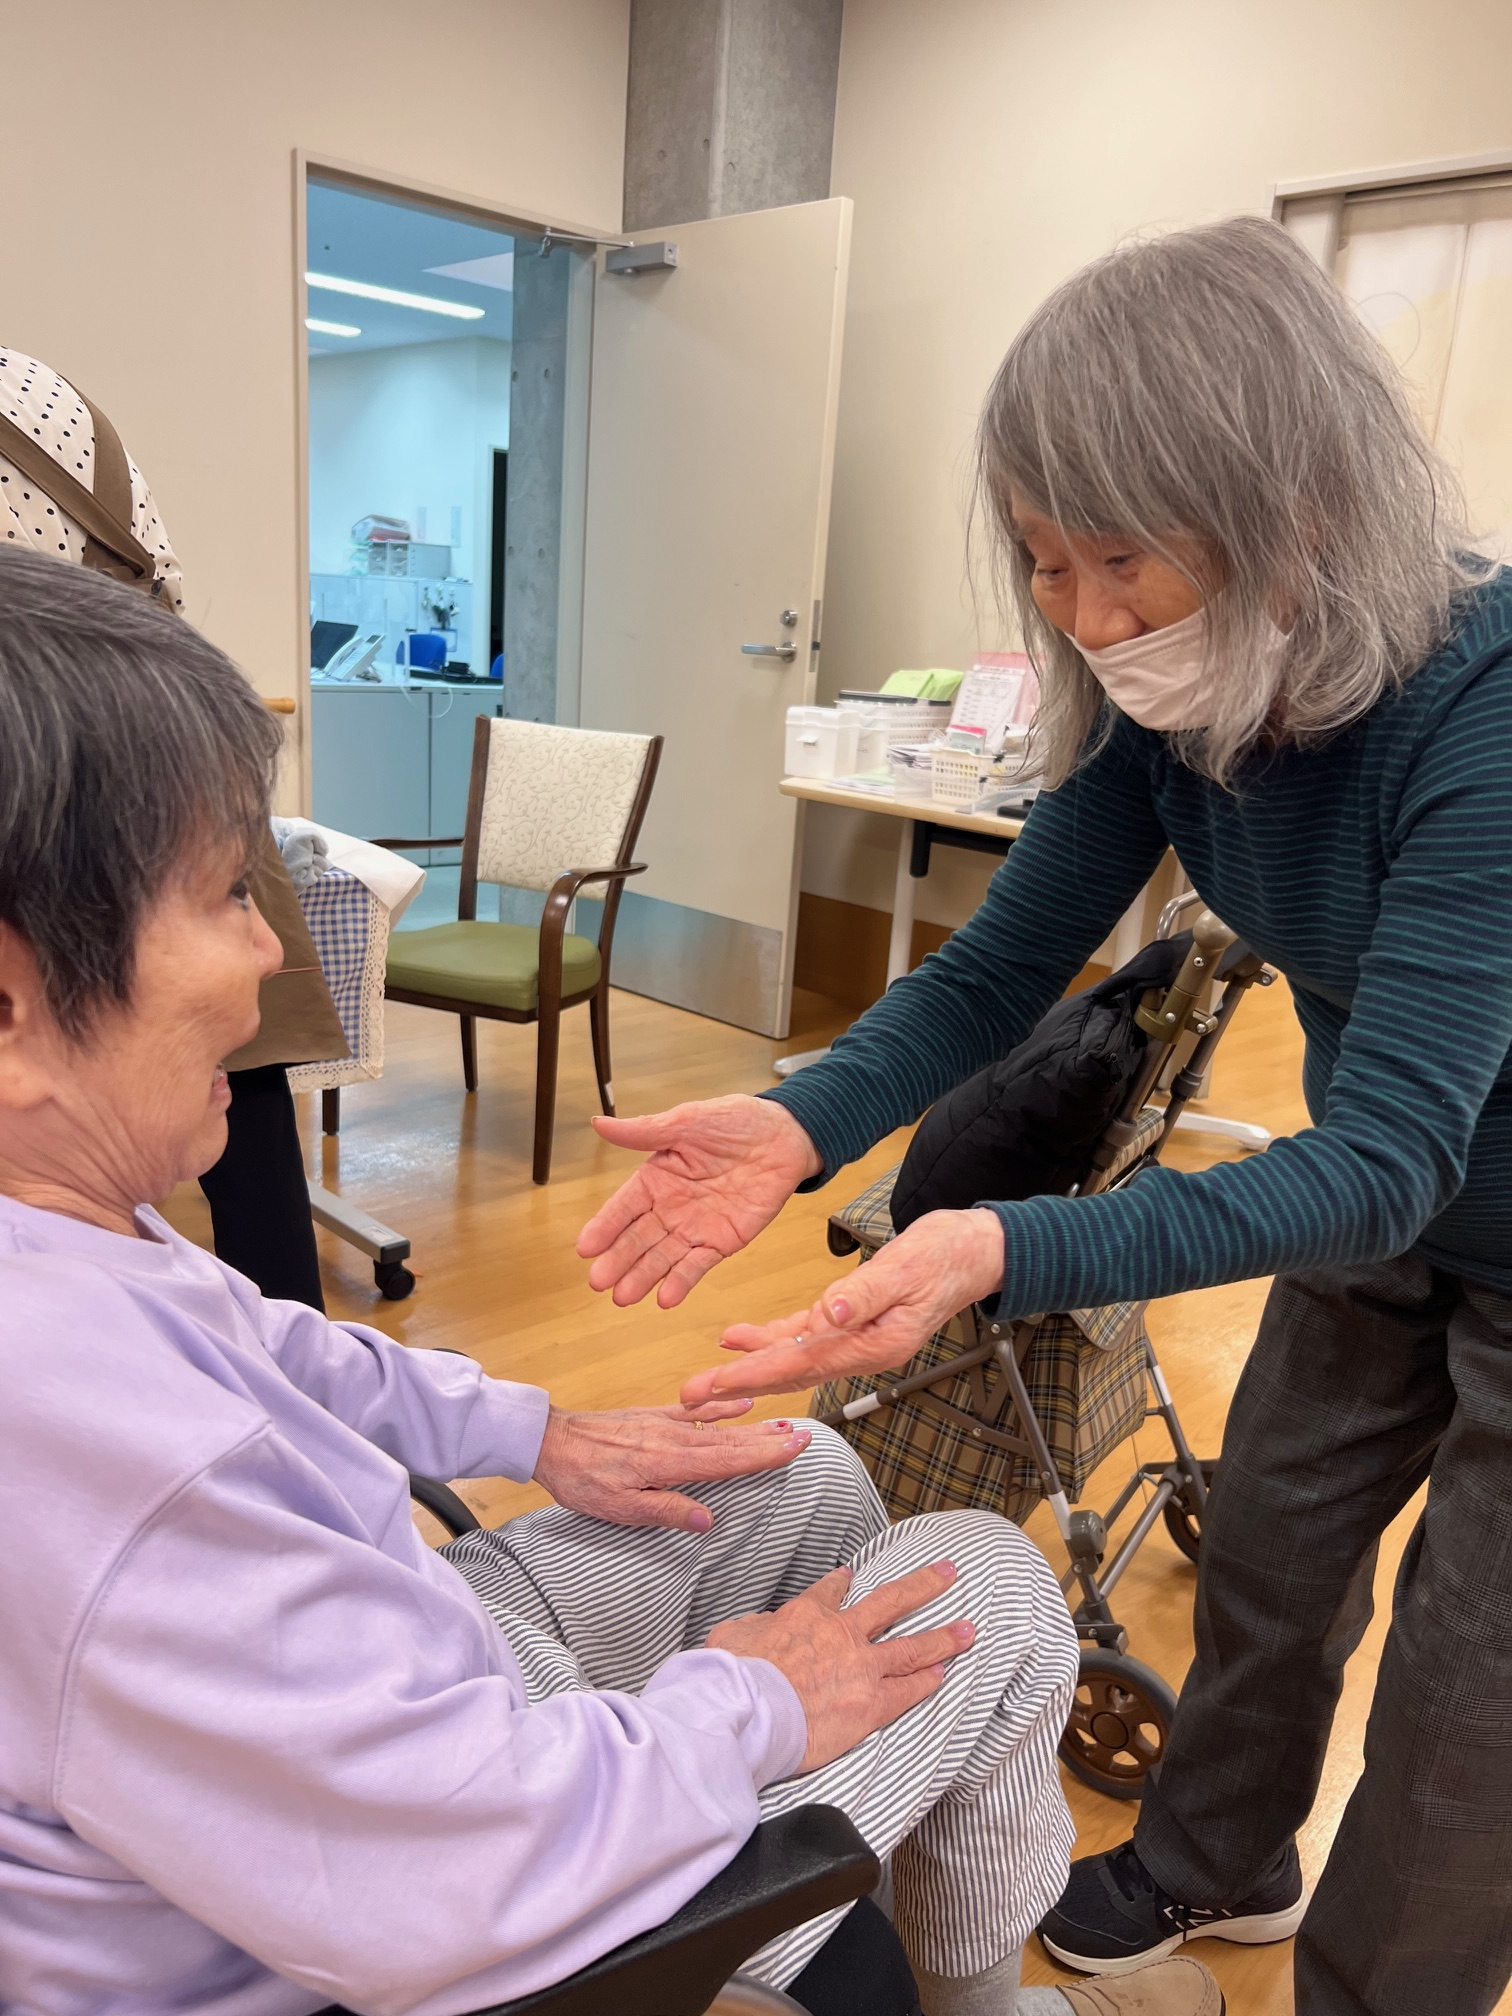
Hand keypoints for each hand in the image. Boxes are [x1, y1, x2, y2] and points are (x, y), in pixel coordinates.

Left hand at [532, 1401, 812, 1531]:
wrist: (550, 1441)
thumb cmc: (581, 1479)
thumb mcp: (618, 1509)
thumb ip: (664, 1511)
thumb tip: (707, 1521)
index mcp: (668, 1463)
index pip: (728, 1460)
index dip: (764, 1456)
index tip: (796, 1448)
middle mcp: (672, 1439)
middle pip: (731, 1441)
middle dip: (769, 1440)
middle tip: (804, 1436)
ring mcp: (664, 1424)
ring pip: (718, 1426)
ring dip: (753, 1425)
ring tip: (784, 1423)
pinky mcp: (652, 1416)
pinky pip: (694, 1410)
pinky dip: (719, 1406)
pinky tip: (740, 1403)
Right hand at [577, 1095, 821, 1308]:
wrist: (784, 1135)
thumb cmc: (734, 1121)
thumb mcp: (686, 1121)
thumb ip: (644, 1132)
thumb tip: (599, 1123)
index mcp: (656, 1178)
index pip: (623, 1207)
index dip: (605, 1227)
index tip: (585, 1247)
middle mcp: (670, 1207)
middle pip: (638, 1238)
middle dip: (618, 1260)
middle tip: (598, 1282)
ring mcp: (695, 1227)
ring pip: (663, 1257)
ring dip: (643, 1277)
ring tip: (623, 1297)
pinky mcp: (723, 1241)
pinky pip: (699, 1264)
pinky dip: (683, 1281)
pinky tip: (665, 1298)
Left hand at [681, 1208, 1005, 1405]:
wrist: (974, 1251)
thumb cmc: (946, 1255)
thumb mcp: (907, 1267)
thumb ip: (865, 1292)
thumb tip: (829, 1312)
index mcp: (875, 1345)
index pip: (803, 1363)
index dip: (756, 1373)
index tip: (716, 1383)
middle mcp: (862, 1351)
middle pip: (790, 1372)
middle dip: (739, 1384)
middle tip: (689, 1397)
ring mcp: (856, 1340)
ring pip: (791, 1359)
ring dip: (747, 1367)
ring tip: (703, 1378)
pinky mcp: (851, 1322)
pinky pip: (803, 1337)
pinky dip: (770, 1339)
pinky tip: (739, 1338)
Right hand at [707, 1560, 972, 1771]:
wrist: (748, 1708)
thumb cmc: (732, 1674)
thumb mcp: (731, 1634)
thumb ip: (752, 1627)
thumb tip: (759, 1628)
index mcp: (806, 1614)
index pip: (829, 1591)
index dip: (841, 1582)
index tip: (850, 1574)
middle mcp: (842, 1633)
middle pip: (891, 1602)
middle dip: (923, 1585)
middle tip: (948, 1572)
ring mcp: (862, 1667)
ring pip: (912, 1645)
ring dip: (943, 1636)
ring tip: (969, 1628)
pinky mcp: (871, 1704)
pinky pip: (908, 1690)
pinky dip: (927, 1680)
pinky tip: (942, 1674)